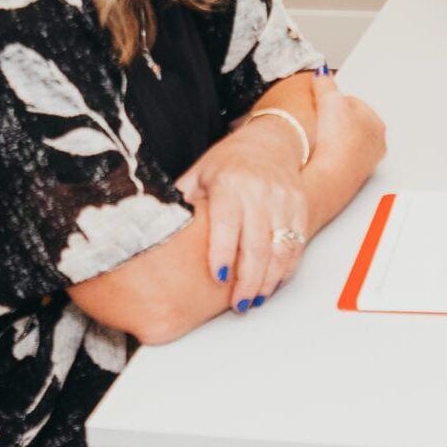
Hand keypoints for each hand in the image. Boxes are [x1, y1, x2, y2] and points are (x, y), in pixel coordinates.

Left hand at [178, 116, 311, 308]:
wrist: (270, 142)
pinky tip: (272, 284)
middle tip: (238, 305)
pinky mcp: (299, 207)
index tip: (219, 278)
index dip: (223, 252)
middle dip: (249, 279)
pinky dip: (286, 268)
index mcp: (231, 183)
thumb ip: (181, 204)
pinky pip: (297, 244)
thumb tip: (147, 233)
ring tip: (254, 300)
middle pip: (257, 243)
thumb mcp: (198, 175)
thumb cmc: (227, 164)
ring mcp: (284, 200)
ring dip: (269, 279)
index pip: (228, 223)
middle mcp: (261, 191)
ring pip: (281, 247)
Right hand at [308, 72, 385, 176]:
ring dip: (334, 140)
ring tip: (319, 140)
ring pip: (347, 144)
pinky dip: (332, 157)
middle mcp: (377, 145)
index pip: (354, 104)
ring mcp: (366, 163)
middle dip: (336, 121)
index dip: (334, 102)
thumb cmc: (337, 140)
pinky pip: (340, 161)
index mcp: (377, 123)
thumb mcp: (328, 100)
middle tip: (319, 122)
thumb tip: (321, 73)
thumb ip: (324, 84)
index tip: (322, 105)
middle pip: (352, 124)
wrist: (331, 177)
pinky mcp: (353, 178)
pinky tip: (321, 156)